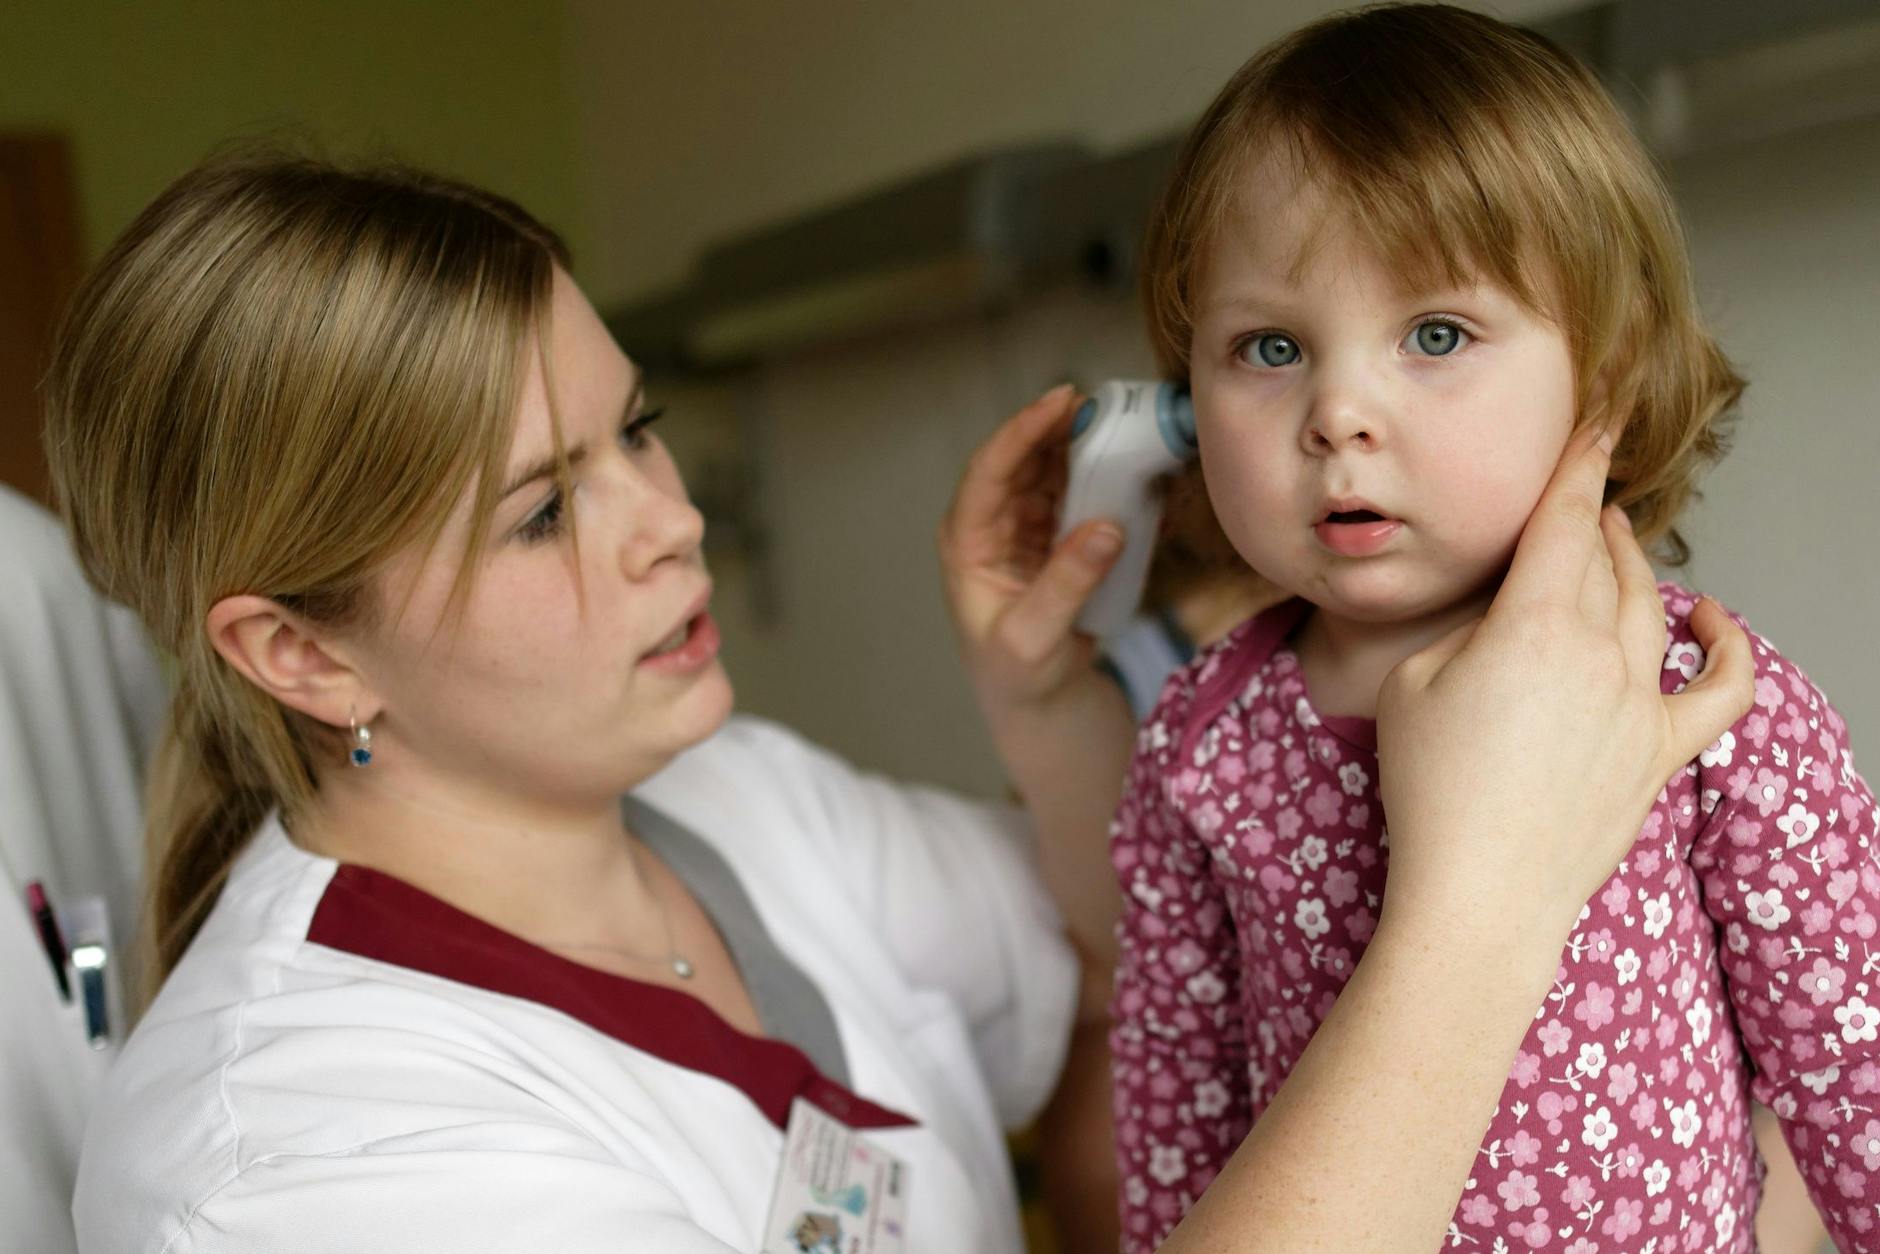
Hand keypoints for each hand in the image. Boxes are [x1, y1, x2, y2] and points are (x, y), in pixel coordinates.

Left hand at [938, 384, 1125, 716]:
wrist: (1038, 700)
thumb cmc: (1021, 674)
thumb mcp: (1036, 637)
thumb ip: (1067, 584)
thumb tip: (1107, 527)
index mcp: (968, 542)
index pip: (989, 471)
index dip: (1022, 431)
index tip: (1061, 403)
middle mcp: (991, 523)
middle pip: (1021, 458)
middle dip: (1058, 427)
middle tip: (1103, 405)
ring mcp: (1024, 525)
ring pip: (1050, 468)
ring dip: (1082, 445)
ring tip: (1122, 424)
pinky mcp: (1055, 534)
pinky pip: (1077, 491)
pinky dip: (1101, 474)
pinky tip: (1131, 462)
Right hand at [1374, 425, 1754, 940]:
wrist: (1479, 895)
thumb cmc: (1430, 792)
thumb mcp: (1415, 683)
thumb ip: (1468, 633)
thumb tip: (1506, 625)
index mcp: (1534, 626)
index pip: (1563, 521)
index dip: (1577, 464)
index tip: (1594, 421)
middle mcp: (1599, 655)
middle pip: (1605, 560)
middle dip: (1593, 516)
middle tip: (1580, 490)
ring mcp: (1638, 706)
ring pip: (1650, 608)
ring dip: (1633, 564)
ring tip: (1616, 537)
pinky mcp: (1660, 755)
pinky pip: (1720, 691)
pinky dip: (1729, 646)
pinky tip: (1714, 615)